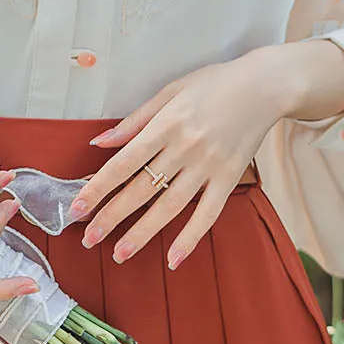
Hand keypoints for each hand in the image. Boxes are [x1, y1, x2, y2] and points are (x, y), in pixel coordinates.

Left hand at [67, 40, 343, 269]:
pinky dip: (191, 237)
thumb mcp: (170, 91)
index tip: (78, 209)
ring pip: (170, 206)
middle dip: (112, 216)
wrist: (265, 86)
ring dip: (142, 233)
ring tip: (119, 253)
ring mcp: (209, 166)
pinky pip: (208, 213)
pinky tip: (174, 259)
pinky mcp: (230, 178)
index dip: (99, 188)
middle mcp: (185, 148)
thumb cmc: (214, 84)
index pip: (124, 163)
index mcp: (166, 124)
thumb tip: (100, 142)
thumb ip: (135, 120)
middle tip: (88, 239)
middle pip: (142, 189)